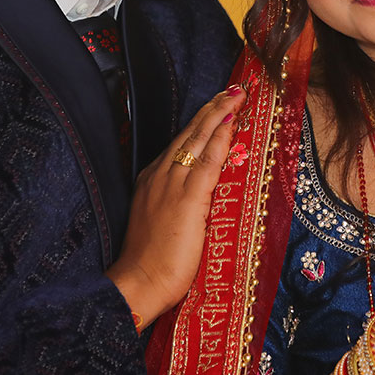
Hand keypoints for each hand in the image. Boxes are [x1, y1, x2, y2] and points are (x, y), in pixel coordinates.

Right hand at [107, 85, 245, 326]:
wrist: (139, 282)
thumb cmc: (150, 264)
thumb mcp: (160, 224)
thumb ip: (178, 207)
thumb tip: (200, 201)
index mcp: (152, 181)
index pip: (180, 145)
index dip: (199, 124)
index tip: (215, 107)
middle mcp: (160, 176)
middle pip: (189, 135)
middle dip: (211, 110)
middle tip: (231, 91)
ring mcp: (173, 185)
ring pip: (198, 141)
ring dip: (218, 116)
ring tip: (235, 97)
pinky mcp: (188, 199)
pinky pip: (208, 162)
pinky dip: (220, 139)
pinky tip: (231, 124)